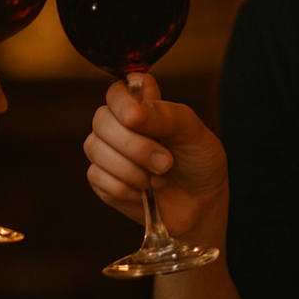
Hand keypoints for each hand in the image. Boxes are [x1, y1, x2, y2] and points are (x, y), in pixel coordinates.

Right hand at [84, 74, 228, 238]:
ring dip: (132, 170)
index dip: (122, 104)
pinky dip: (126, 188)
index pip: (116, 92)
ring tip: (159, 178)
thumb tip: (132, 113)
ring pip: (96, 150)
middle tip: (166, 162)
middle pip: (102, 121)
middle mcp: (119, 124)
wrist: (202, 205)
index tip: (137, 118)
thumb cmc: (198, 162)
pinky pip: (98, 177)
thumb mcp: (192, 130)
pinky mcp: (101, 180)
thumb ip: (163, 115)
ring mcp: (107, 152)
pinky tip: (144, 192)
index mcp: (141, 105)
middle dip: (135, 146)